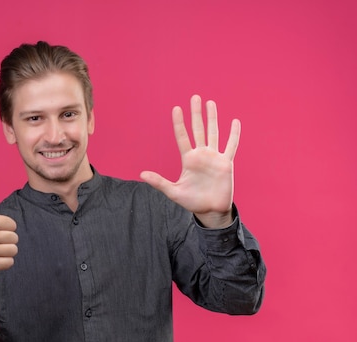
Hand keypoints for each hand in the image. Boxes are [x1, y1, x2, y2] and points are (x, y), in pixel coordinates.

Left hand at [140, 95, 238, 228]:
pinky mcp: (226, 163)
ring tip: (210, 103)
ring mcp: (214, 157)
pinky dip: (234, 134)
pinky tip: (234, 122)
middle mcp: (201, 155)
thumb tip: (141, 174)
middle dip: (196, 114)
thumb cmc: (192, 201)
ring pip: (214, 133)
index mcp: (188, 160)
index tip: (176, 109)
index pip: (182, 137)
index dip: (179, 123)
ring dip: (213, 118)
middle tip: (194, 97)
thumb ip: (159, 182)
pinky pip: (231, 146)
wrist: (210, 210)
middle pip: (198, 129)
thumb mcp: (173, 192)